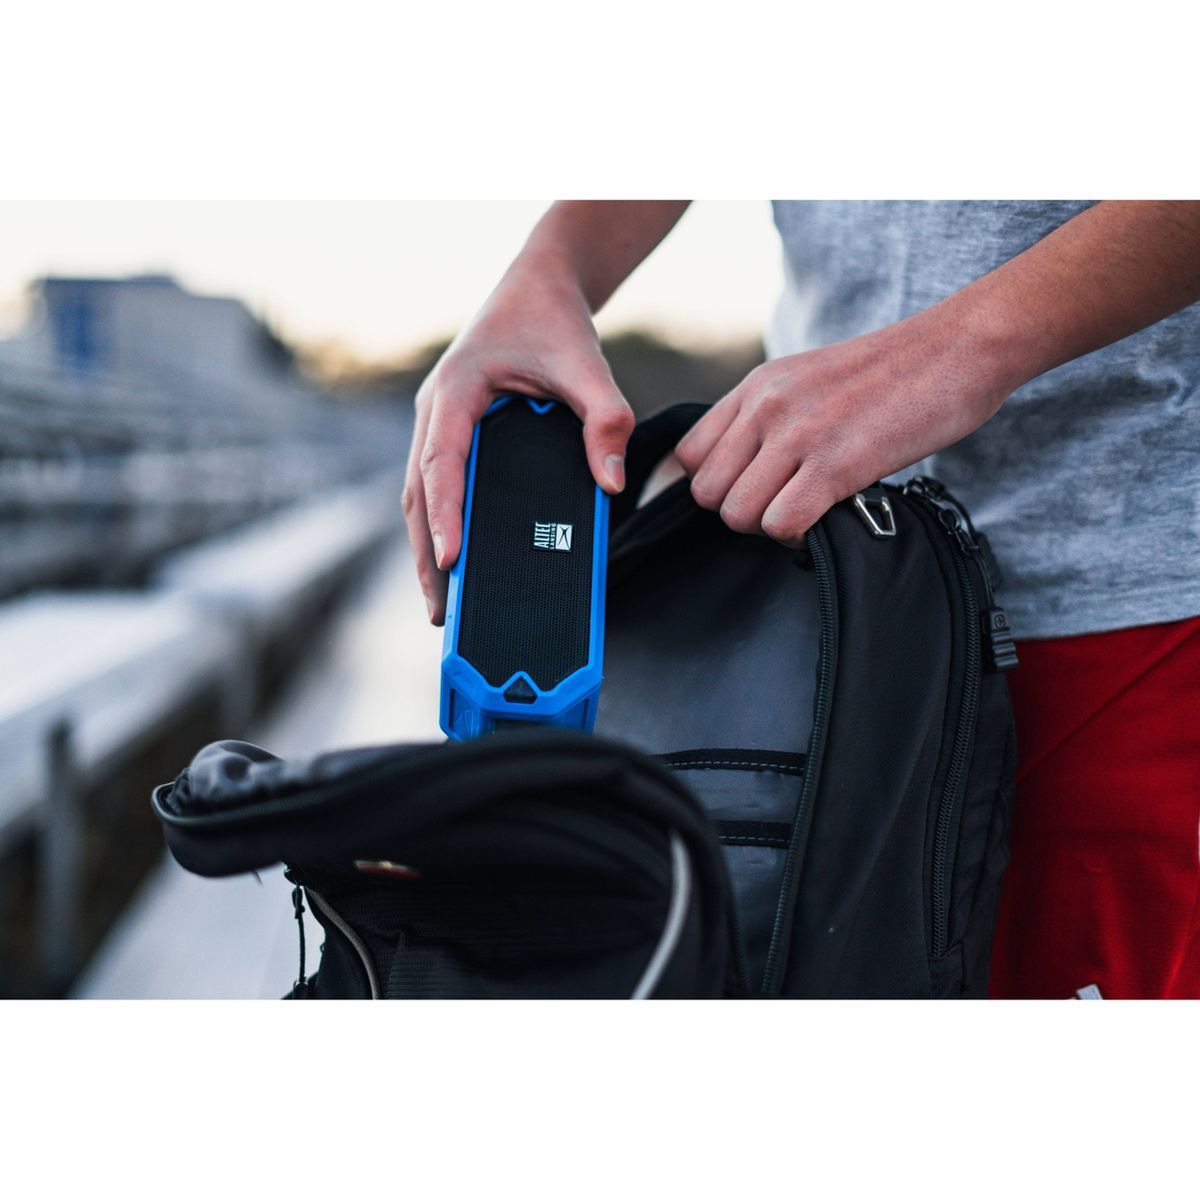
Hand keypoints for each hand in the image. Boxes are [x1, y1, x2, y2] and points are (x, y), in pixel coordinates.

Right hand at [403, 259, 633, 624]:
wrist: (537, 287)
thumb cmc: (554, 321)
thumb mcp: (585, 364)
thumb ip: (605, 418)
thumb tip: (612, 484)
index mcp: (456, 391)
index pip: (442, 463)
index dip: (443, 514)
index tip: (449, 560)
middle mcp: (436, 411)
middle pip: (418, 492)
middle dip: (425, 552)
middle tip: (441, 609)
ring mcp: (438, 424)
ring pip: (420, 494)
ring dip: (425, 546)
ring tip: (442, 602)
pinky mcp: (452, 434)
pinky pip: (437, 486)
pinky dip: (440, 524)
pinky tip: (456, 560)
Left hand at [674, 304, 1016, 545]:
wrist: (959, 348)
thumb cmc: (894, 374)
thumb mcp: (809, 379)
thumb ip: (769, 416)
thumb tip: (745, 470)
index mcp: (756, 386)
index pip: (689, 455)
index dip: (717, 485)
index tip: (754, 490)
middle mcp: (767, 407)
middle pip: (707, 493)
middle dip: (741, 512)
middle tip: (784, 506)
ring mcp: (798, 434)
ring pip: (737, 514)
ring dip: (769, 527)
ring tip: (807, 513)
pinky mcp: (835, 464)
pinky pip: (781, 524)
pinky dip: (797, 538)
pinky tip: (825, 521)